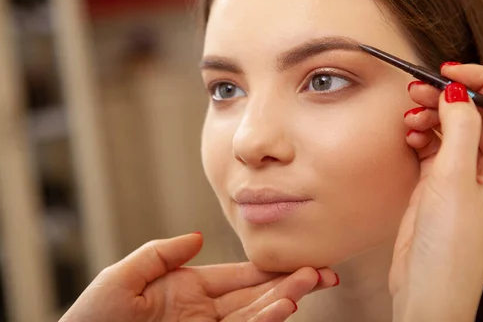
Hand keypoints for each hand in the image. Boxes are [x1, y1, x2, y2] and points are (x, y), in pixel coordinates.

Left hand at [60, 233, 336, 321]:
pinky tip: (282, 308)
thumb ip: (161, 253)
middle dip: (290, 284)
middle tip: (322, 272)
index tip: (302, 262)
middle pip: (256, 295)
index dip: (270, 270)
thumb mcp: (122, 278)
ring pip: (254, 316)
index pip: (239, 277)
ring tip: (309, 284)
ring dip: (283, 301)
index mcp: (189, 289)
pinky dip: (263, 321)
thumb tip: (199, 237)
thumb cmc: (91, 320)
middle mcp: (204, 312)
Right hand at [390, 64, 482, 320]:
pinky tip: (408, 135)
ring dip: (430, 114)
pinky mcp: (441, 181)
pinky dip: (420, 134)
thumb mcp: (455, 180)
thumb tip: (458, 90)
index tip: (450, 70)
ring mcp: (467, 174)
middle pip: (477, 113)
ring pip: (452, 126)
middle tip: (418, 90)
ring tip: (409, 115)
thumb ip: (459, 129)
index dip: (482, 81)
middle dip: (448, 97)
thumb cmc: (450, 249)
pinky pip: (434, 144)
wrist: (424, 288)